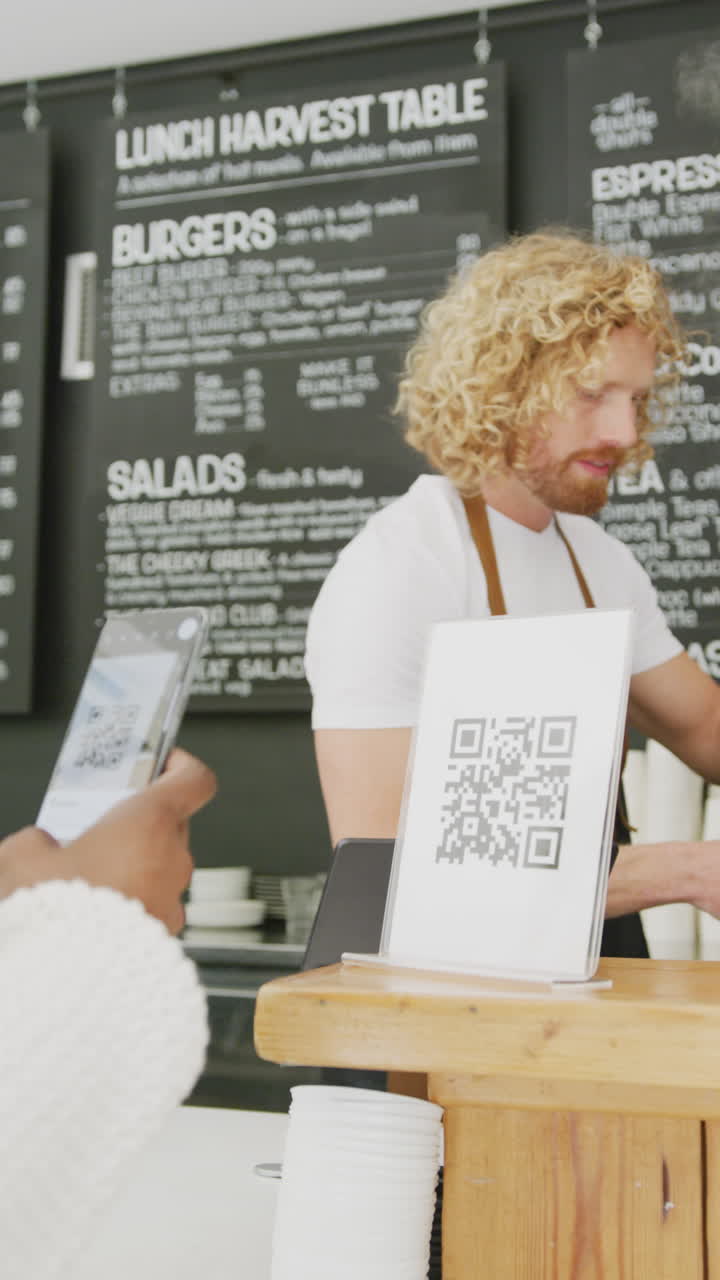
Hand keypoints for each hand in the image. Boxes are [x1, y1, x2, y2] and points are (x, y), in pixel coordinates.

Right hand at [0, 749, 216, 933]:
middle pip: (171, 827)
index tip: (161, 762)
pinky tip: (94, 914)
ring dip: (135, 869)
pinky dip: (132, 904)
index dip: (180, 766)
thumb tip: (40, 846)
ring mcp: (173, 902)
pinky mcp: (164, 939)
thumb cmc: (55, 915)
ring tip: (89, 878)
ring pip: (161, 870)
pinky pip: (153, 907)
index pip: (194, 780)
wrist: (63, 985)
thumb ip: (37, 841)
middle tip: (101, 828)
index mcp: (149, 825)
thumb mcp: (21, 859)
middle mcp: (172, 861)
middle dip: (139, 826)